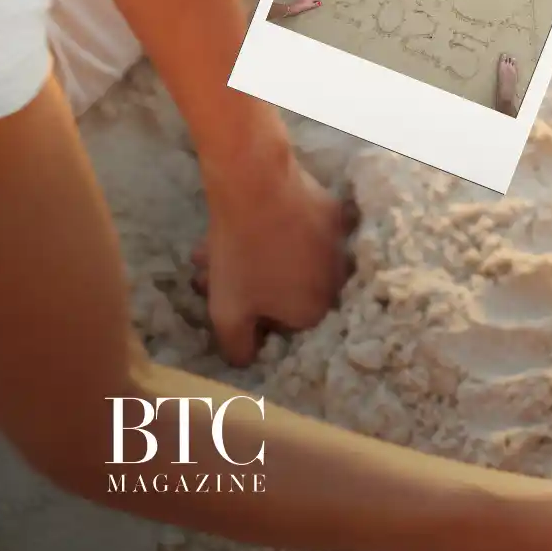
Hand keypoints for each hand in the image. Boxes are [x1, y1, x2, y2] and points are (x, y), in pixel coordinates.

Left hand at [196, 146, 352, 364]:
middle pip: (289, 292)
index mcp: (314, 312)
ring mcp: (340, 246)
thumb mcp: (226, 312)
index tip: (226, 299)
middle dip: (250, 287)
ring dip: (260, 260)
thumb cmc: (243, 256)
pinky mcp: (336, 215)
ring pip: (295, 261)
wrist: (258, 187)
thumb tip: (247, 363)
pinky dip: (282, 231)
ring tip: (215, 248)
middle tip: (211, 274)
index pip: (283, 326)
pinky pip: (305, 233)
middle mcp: (337, 283)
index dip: (250, 315)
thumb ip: (238, 348)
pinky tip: (253, 220)